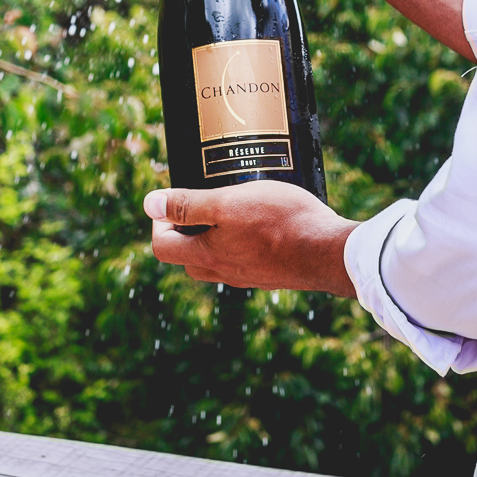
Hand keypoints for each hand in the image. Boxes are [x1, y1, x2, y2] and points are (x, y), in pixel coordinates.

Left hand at [145, 182, 357, 295]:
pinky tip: (260, 221)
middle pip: (187, 257)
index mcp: (207, 256)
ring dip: (213, 237)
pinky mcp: (271, 273)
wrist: (327, 252)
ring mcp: (248, 276)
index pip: (162, 248)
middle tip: (199, 202)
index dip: (158, 222)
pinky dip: (239, 243)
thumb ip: (188, 205)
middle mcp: (224, 272)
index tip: (171, 200)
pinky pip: (243, 260)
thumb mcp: (227, 203)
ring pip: (216, 260)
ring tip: (229, 208)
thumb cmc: (278, 222)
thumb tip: (149, 204)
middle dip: (184, 230)